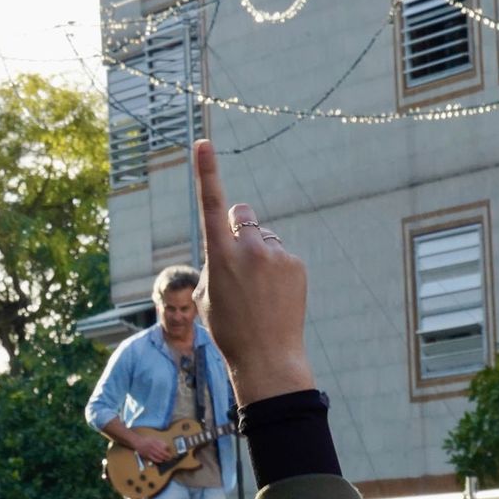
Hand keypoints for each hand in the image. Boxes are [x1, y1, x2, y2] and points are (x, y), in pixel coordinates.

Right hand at [129, 432, 173, 463]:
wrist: (137, 442)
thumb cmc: (146, 440)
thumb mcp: (153, 438)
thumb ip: (160, 442)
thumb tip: (166, 446)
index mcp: (154, 442)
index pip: (163, 447)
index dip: (167, 451)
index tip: (170, 453)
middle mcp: (152, 447)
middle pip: (161, 452)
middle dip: (166, 456)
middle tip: (169, 458)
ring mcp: (149, 451)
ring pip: (158, 456)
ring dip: (163, 458)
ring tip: (166, 460)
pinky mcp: (146, 455)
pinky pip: (153, 459)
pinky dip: (158, 460)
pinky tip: (161, 461)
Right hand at [191, 140, 314, 405]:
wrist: (266, 355)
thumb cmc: (228, 327)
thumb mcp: (208, 293)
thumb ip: (217, 261)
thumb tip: (232, 247)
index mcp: (219, 254)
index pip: (211, 203)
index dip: (206, 171)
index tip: (202, 143)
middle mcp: (249, 248)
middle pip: (242, 213)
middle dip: (238, 224)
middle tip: (238, 254)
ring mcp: (276, 255)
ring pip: (263, 237)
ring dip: (258, 251)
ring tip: (258, 289)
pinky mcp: (295, 264)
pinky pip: (281, 254)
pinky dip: (276, 268)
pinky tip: (274, 295)